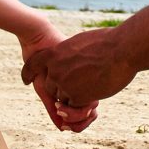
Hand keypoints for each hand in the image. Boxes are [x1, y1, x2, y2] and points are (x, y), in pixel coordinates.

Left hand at [20, 27, 138, 128]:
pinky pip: (74, 106)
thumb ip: (71, 51)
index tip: (27, 80)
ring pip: (62, 98)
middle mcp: (55, 70)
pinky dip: (82, 104)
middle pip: (50, 86)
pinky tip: (94, 96)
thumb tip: (69, 54)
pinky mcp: (77, 98)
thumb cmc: (107, 42)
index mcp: (55, 53)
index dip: (29, 73)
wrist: (122, 49)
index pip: (33, 64)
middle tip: (78, 84)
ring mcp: (65, 85)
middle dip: (60, 88)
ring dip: (74, 96)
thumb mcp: (81, 42)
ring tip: (91, 88)